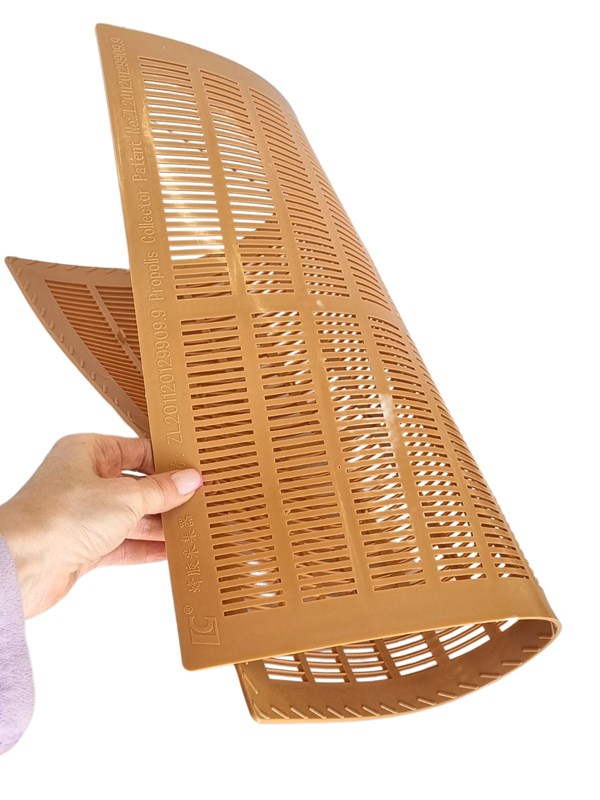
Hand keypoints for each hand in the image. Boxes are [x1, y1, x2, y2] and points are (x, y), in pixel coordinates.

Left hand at [0, 433, 203, 618]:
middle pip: (136, 485)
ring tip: (192, 526)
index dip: (166, 461)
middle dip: (166, 495)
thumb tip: (188, 480)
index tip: (193, 471)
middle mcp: (83, 480)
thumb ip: (160, 490)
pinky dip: (146, 548)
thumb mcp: (125, 497)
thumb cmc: (58, 517)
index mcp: (86, 452)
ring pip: (131, 516)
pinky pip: (123, 544)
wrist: (22, 565)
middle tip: (199, 500)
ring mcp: (83, 515)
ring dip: (159, 524)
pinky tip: (170, 551)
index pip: (136, 450)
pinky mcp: (83, 547)